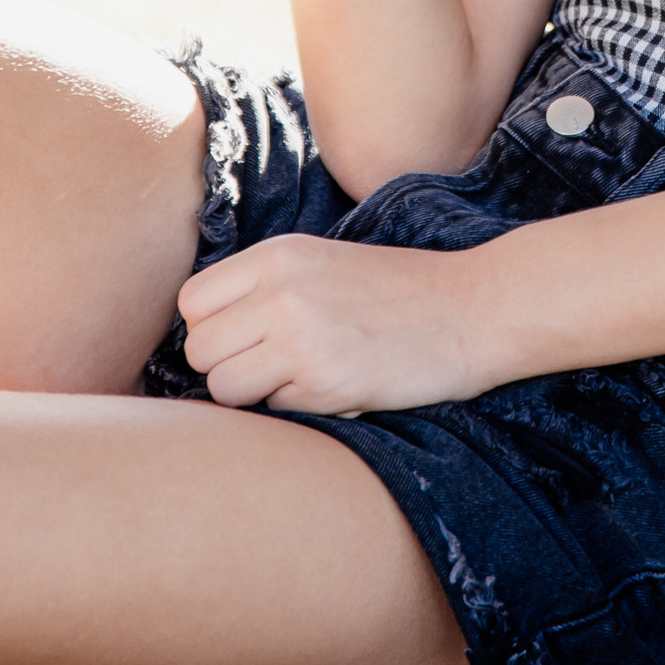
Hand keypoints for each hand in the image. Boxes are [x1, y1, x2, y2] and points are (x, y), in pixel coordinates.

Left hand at [177, 232, 496, 415]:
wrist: (472, 308)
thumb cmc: (398, 288)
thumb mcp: (322, 261)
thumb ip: (264, 285)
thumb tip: (207, 332)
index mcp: (278, 255)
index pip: (192, 303)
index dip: (210, 327)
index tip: (242, 335)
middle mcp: (281, 293)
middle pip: (199, 349)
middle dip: (225, 365)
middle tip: (268, 364)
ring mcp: (302, 339)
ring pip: (224, 387)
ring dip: (254, 393)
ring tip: (297, 377)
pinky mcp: (327, 383)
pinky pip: (275, 409)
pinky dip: (297, 405)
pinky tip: (335, 383)